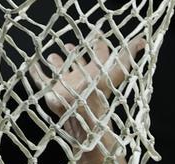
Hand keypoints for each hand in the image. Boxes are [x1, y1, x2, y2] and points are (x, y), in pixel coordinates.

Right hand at [28, 37, 145, 121]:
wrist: (82, 115)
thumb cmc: (99, 92)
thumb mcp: (115, 70)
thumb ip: (127, 55)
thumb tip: (144, 42)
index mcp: (93, 72)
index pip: (97, 56)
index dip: (97, 46)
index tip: (95, 36)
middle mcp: (79, 77)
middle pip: (76, 63)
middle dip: (74, 53)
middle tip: (70, 45)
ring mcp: (64, 84)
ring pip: (59, 70)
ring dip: (55, 63)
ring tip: (51, 55)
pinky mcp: (51, 92)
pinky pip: (40, 80)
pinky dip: (35, 72)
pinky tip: (31, 64)